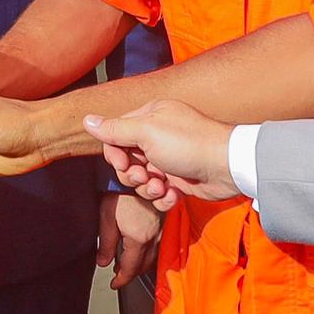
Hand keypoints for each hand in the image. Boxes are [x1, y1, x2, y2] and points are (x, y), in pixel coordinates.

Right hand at [85, 102, 242, 209]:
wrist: (227, 168)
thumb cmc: (189, 144)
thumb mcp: (147, 132)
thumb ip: (115, 129)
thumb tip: (86, 120)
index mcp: (150, 117)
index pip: (116, 134)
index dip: (115, 153)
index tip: (123, 164)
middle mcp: (158, 136)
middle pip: (126, 160)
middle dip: (133, 174)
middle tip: (146, 176)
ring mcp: (168, 159)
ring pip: (141, 179)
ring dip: (148, 187)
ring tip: (163, 187)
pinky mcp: (178, 179)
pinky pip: (158, 192)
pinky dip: (163, 197)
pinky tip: (174, 194)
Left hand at [97, 188, 160, 288]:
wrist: (140, 173)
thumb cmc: (122, 191)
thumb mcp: (107, 218)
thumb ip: (105, 244)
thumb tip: (103, 262)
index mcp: (139, 239)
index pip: (130, 268)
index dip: (121, 280)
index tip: (114, 284)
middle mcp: (153, 237)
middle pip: (143, 266)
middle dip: (130, 273)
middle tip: (119, 275)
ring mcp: (160, 230)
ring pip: (152, 256)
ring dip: (140, 263)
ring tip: (127, 262)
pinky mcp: (163, 222)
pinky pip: (157, 245)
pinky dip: (148, 252)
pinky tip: (140, 247)